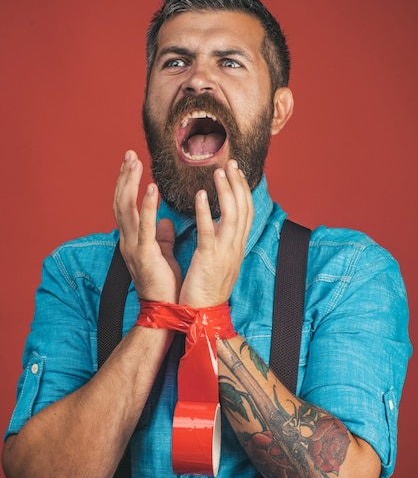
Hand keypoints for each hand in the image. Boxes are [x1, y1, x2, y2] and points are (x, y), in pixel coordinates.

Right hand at [113, 150, 181, 302]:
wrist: (165, 310)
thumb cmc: (165, 283)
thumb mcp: (162, 254)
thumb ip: (161, 236)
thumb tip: (165, 220)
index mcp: (132, 239)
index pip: (125, 206)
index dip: (127, 184)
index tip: (132, 163)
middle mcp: (127, 240)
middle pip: (120, 202)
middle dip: (124, 177)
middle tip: (130, 154)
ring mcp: (133, 247)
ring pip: (125, 209)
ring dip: (129, 184)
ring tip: (135, 163)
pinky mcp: (144, 254)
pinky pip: (144, 227)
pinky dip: (147, 206)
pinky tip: (151, 189)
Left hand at [179, 159, 253, 307]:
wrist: (202, 314)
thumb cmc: (205, 288)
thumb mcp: (218, 260)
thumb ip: (219, 240)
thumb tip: (216, 223)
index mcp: (237, 246)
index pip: (246, 212)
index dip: (243, 190)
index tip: (236, 171)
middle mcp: (235, 246)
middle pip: (243, 208)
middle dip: (238, 184)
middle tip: (231, 163)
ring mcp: (224, 252)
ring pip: (231, 216)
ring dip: (226, 191)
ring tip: (218, 171)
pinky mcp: (209, 259)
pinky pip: (209, 232)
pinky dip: (206, 212)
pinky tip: (200, 195)